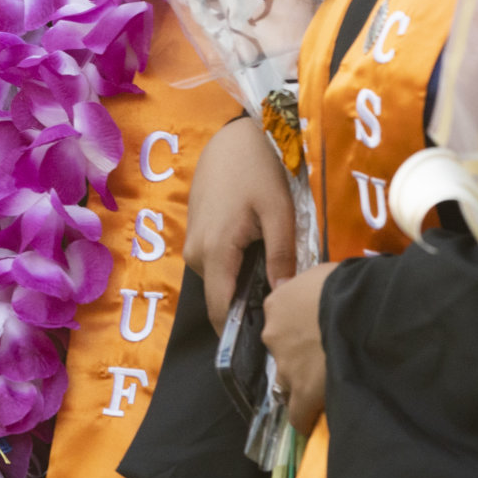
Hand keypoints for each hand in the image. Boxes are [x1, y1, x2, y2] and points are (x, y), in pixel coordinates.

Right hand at [184, 115, 299, 326]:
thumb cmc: (259, 169)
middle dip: (248, 307)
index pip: (219, 311)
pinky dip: (236, 266)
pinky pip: (216, 263)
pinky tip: (260, 251)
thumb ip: (281, 257)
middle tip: (285, 306)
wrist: (232, 135)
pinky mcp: (195, 233)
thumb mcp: (279, 212)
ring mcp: (192, 243)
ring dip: (244, 284)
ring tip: (277, 274)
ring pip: (220, 280)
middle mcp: (195, 253)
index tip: (268, 343)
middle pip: (220, 298)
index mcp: (214, 251)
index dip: (240, 333)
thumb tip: (283, 299)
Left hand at [262, 262, 337, 433]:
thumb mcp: (322, 276)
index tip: (315, 334)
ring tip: (329, 383)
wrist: (359, 310)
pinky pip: (298, 413)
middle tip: (325, 357)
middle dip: (299, 356)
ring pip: (289, 381)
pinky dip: (305, 417)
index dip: (298, 330)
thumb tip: (311, 296)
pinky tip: (316, 420)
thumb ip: (309, 290)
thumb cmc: (347, 285)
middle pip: (282, 352)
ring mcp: (285, 365)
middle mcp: (272, 335)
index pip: (280, 321)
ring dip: (304, 382)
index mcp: (276, 303)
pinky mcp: (302, 392)